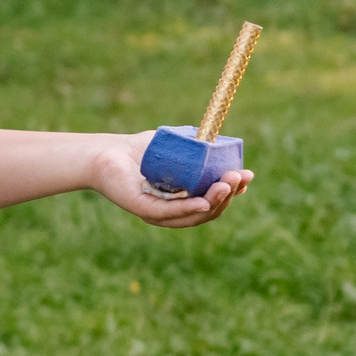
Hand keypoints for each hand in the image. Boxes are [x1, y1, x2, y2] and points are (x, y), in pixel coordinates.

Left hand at [87, 133, 252, 227]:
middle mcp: (174, 211)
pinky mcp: (143, 209)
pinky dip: (188, 209)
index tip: (247, 176)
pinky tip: (204, 203)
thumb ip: (201, 147)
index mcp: (185, 199)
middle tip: (239, 178)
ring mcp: (159, 213)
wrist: (107, 151)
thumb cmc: (143, 149)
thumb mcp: (179, 146)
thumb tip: (227, 140)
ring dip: (213, 202)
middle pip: (208, 211)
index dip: (233, 192)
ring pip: (193, 215)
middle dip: (228, 196)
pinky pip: (169, 213)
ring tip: (226, 186)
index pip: (214, 201)